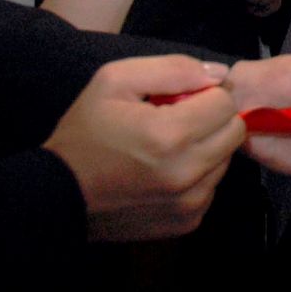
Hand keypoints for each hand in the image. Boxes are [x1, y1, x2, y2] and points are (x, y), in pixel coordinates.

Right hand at [42, 56, 245, 241]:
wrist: (56, 196)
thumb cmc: (85, 133)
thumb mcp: (115, 81)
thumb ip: (173, 69)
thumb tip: (220, 75)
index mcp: (171, 135)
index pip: (226, 102)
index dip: (205, 94)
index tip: (181, 100)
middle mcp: (188, 173)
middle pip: (234, 131)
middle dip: (212, 120)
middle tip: (177, 121)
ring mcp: (189, 202)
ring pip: (225, 160)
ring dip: (206, 149)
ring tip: (166, 149)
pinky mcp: (187, 222)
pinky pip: (211, 187)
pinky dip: (197, 177)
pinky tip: (164, 173)